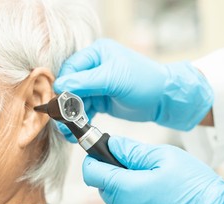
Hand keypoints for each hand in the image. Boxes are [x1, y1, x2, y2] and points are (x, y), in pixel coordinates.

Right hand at [54, 39, 212, 133]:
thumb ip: (85, 82)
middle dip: (66, 104)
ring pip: (76, 100)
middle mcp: (94, 67)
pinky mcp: (100, 99)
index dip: (64, 86)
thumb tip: (59, 85)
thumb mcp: (113, 79)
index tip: (59, 103)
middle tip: (62, 121)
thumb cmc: (144, 81)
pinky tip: (77, 130)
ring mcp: (97, 84)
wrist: (163, 99)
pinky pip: (84, 109)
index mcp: (96, 54)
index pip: (71, 68)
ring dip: (71, 115)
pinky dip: (80, 119)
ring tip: (69, 130)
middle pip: (71, 86)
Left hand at [82, 136, 223, 203]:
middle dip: (116, 177)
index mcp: (126, 189)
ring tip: (156, 189)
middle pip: (106, 189)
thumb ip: (132, 151)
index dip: (94, 160)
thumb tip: (113, 145)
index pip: (92, 173)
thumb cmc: (193, 185)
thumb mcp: (163, 157)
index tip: (99, 154)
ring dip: (130, 196)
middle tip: (141, 171)